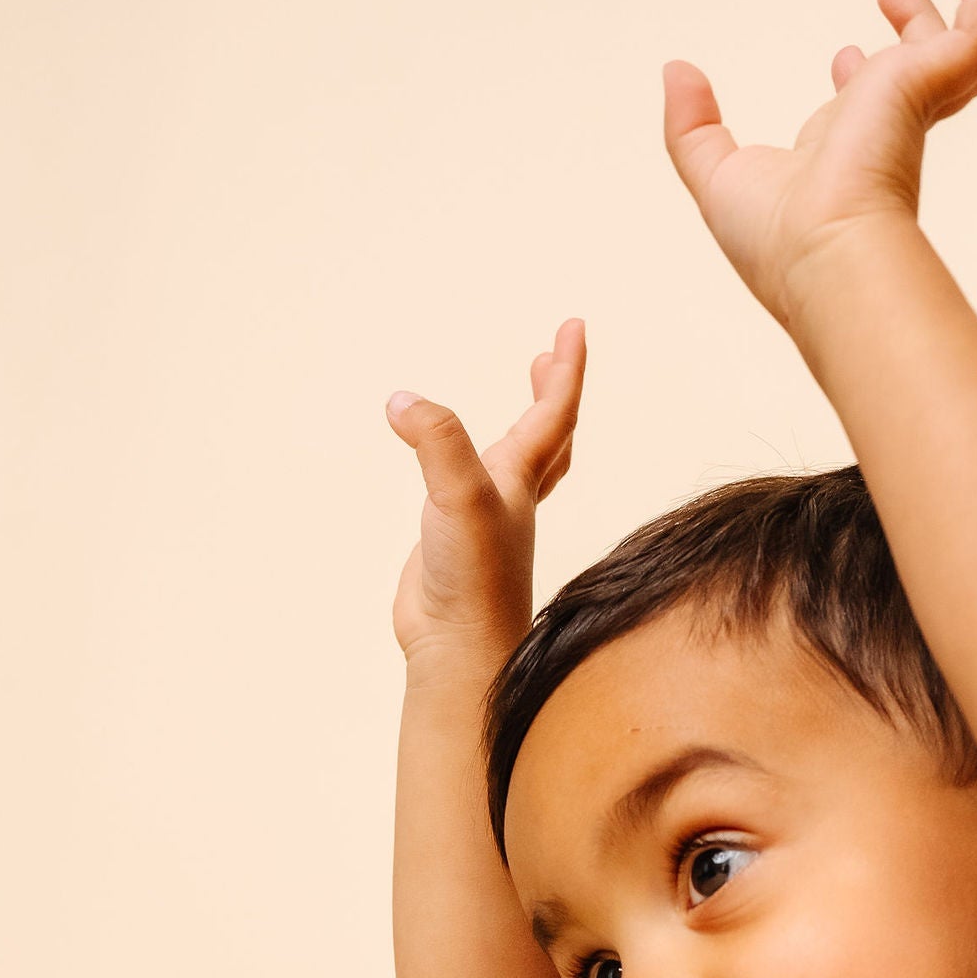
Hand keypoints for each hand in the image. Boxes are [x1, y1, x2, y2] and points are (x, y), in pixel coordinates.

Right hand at [387, 322, 585, 666]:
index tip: (574, 326)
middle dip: (553, 392)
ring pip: (517, 466)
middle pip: (547, 436)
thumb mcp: (457, 496)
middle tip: (551, 356)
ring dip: (526, 429)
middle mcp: (511, 498)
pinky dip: (469, 468)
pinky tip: (455, 469)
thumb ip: (435, 441)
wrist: (458, 650)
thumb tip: (402, 403)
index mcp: (520, 480)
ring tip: (524, 400)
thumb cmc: (473, 581)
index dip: (566, 368)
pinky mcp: (456, 545)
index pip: (554, 412)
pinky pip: (469, 493)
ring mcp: (485, 524)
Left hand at [662, 0, 976, 327]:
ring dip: (963, 5)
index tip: (843, 58)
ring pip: (957, 50)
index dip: (852, 80)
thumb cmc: (778, 243)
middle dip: (908, 31)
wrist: (826, 254)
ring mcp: (911, 107)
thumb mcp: (715, 177)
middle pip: (910, 73)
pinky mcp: (929, 83)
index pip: (857, 109)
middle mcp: (882, 133)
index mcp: (840, 158)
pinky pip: (976, 28)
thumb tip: (676, 75)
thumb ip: (693, 127)